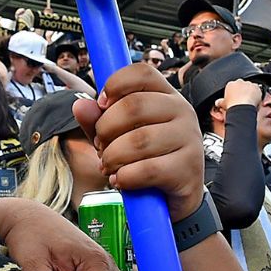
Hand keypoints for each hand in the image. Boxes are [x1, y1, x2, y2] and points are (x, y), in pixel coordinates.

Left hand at [73, 63, 204, 219]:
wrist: (173, 197)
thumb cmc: (145, 158)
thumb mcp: (118, 136)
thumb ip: (98, 121)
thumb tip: (80, 105)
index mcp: (166, 95)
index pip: (142, 73)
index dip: (116, 84)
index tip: (102, 104)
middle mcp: (182, 111)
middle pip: (134, 106)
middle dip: (106, 129)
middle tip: (100, 146)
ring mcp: (189, 138)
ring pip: (138, 141)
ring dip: (113, 157)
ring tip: (108, 166)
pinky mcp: (188, 168)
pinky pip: (147, 169)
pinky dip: (125, 177)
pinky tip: (121, 180)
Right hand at [223, 79, 264, 107]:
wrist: (242, 107)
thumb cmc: (232, 105)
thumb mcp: (223, 104)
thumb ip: (220, 101)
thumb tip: (217, 102)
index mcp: (230, 84)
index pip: (233, 86)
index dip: (236, 93)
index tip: (237, 98)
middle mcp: (239, 82)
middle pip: (242, 85)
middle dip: (243, 91)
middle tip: (244, 100)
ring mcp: (248, 83)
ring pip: (250, 87)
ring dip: (250, 92)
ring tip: (250, 101)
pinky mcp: (256, 87)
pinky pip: (258, 89)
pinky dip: (257, 94)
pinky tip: (255, 100)